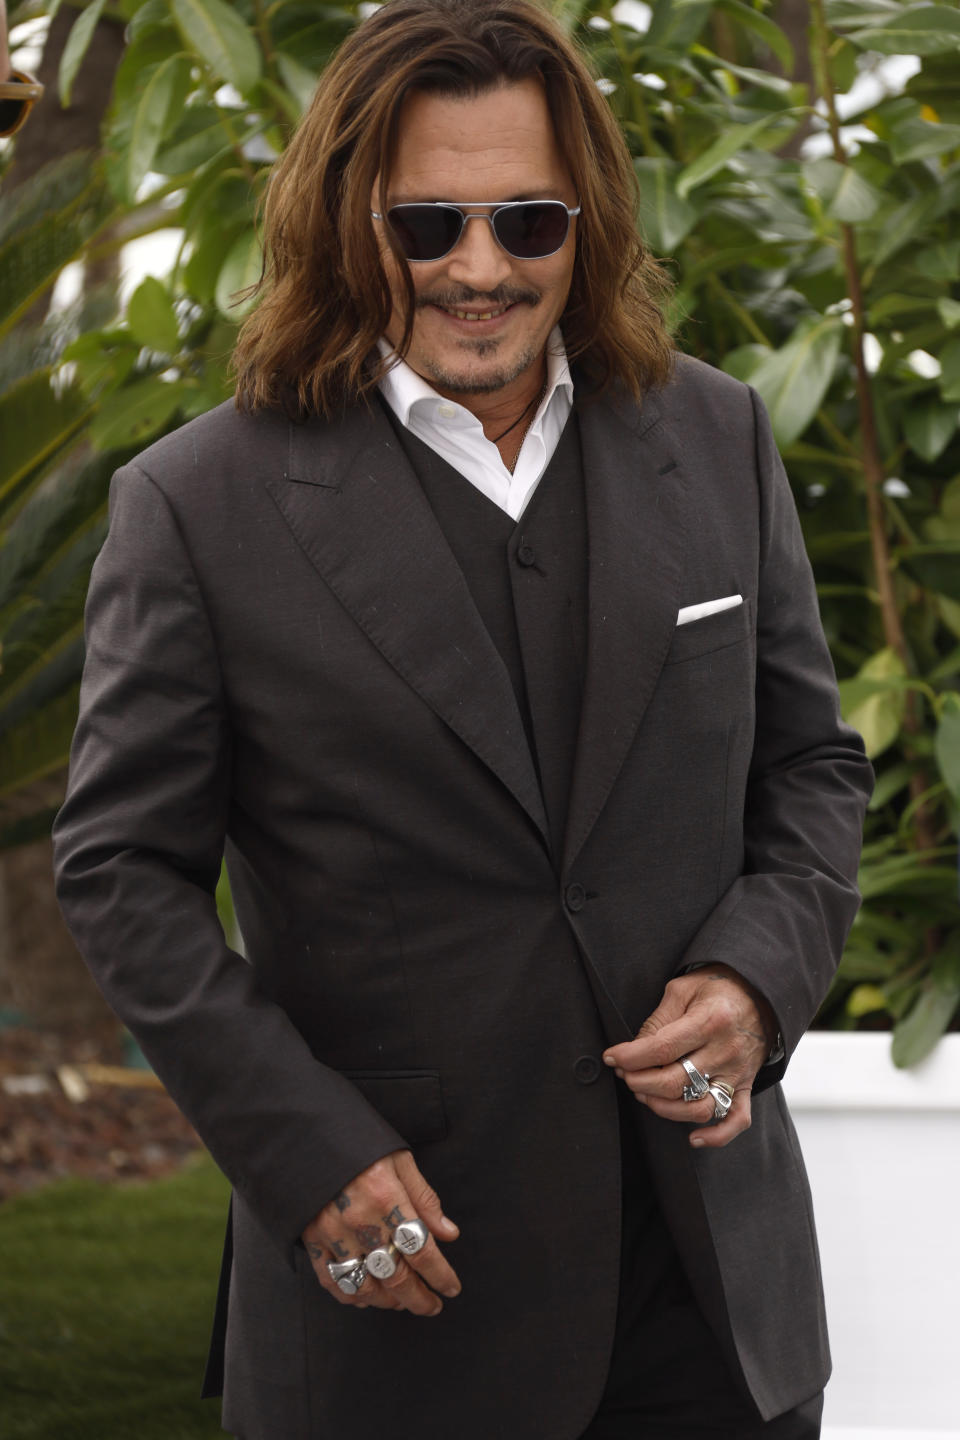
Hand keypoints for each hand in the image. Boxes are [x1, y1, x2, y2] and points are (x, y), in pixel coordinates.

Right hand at [301, 1148, 460, 1315]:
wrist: (308, 1133)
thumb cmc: (359, 1143)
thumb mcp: (399, 1159)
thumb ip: (424, 1198)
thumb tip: (449, 1233)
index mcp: (387, 1196)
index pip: (421, 1249)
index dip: (440, 1275)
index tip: (451, 1288)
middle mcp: (360, 1220)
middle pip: (396, 1275)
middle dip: (418, 1298)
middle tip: (432, 1307)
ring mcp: (332, 1232)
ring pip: (364, 1284)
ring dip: (387, 1301)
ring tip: (401, 1301)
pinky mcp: (311, 1237)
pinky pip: (331, 1278)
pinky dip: (350, 1295)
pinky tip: (364, 1297)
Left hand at [602, 965, 777, 1148]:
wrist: (760, 994)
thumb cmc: (716, 988)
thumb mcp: (682, 990)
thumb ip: (658, 1019)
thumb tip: (635, 1050)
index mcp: (710, 1020)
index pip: (662, 1048)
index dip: (631, 1057)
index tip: (612, 1057)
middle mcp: (726, 1050)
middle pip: (676, 1081)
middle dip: (640, 1082)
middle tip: (625, 1075)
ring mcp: (738, 1073)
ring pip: (699, 1107)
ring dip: (664, 1108)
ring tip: (645, 1094)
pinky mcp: (746, 1087)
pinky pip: (737, 1120)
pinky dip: (717, 1136)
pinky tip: (694, 1138)